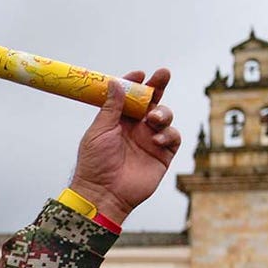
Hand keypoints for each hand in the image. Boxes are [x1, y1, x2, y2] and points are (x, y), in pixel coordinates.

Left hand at [70, 69, 181, 223]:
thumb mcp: (99, 131)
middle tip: (163, 74)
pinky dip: (168, 134)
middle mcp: (135, 128)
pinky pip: (173, 136)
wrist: (104, 193)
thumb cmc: (95, 163)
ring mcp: (149, 140)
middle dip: (158, 86)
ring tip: (152, 119)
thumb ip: (111, 108)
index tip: (140, 74)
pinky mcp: (162, 154)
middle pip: (151, 101)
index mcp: (117, 121)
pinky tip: (157, 140)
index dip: (135, 84)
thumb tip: (115, 82)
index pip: (129, 97)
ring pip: (164, 115)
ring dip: (162, 113)